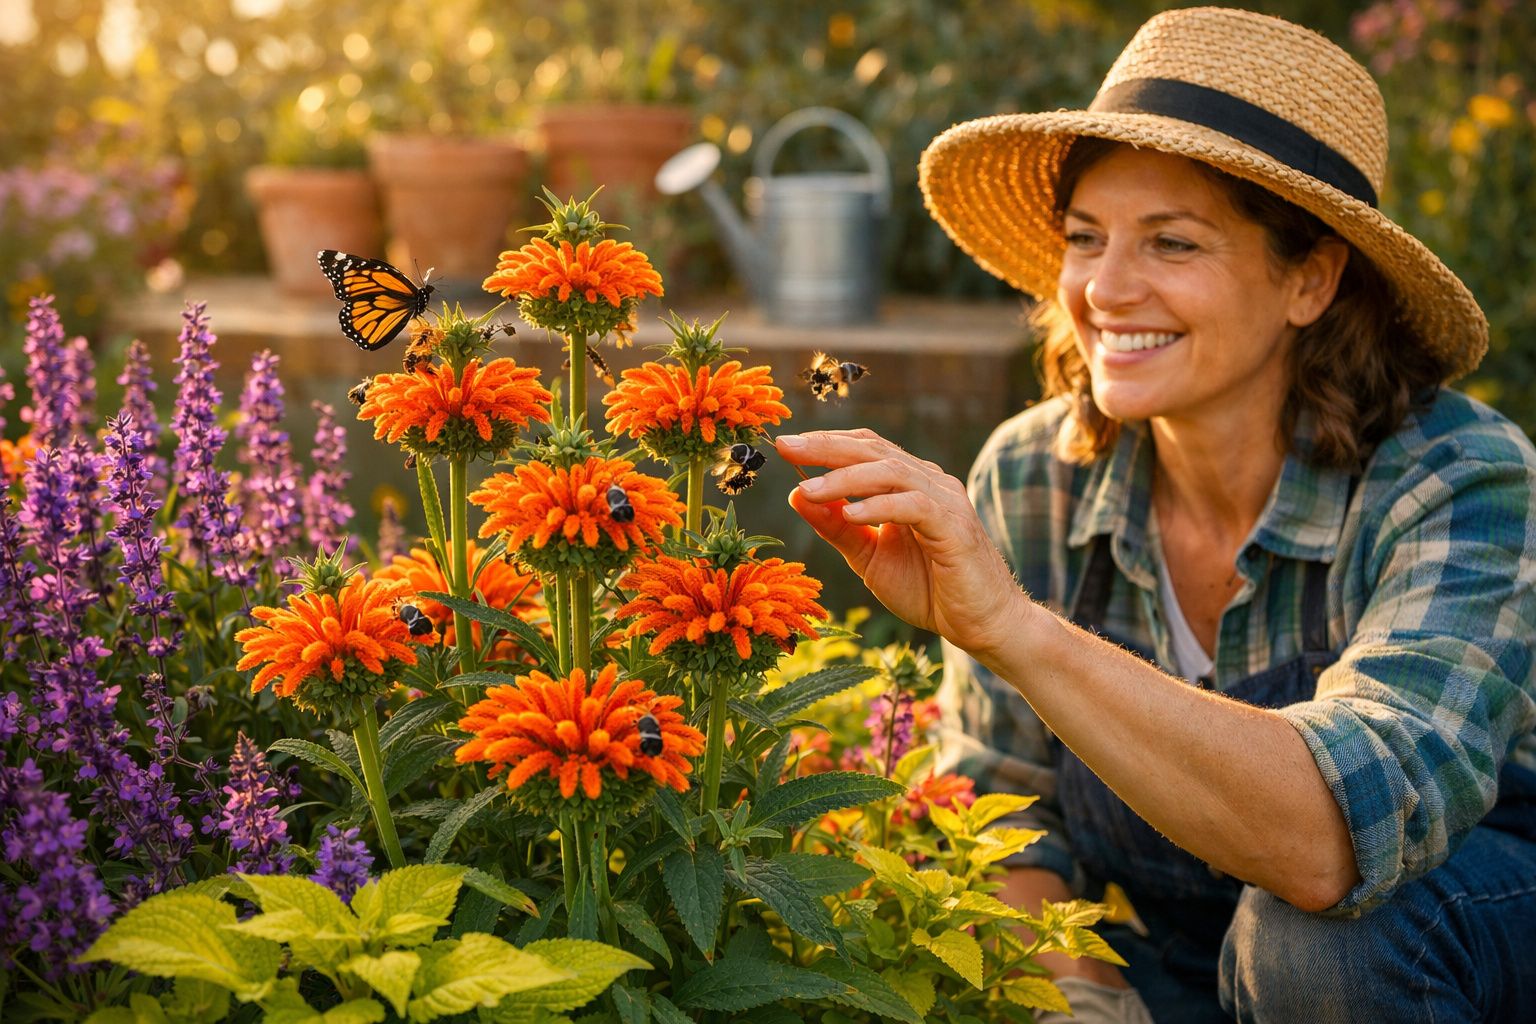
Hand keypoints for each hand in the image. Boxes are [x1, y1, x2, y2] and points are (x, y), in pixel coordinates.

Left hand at [776, 428, 1028, 659]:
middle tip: (787, 448)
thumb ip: (836, 528)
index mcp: (910, 485)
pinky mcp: (956, 528)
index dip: (826, 443)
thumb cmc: (930, 590)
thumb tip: (796, 494)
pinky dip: (880, 507)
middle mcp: (930, 483)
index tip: (785, 446)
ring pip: (892, 472)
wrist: (983, 625)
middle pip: (874, 450)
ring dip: (846, 479)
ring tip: (808, 489)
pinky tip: (850, 515)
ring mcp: (946, 501)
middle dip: (827, 448)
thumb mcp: (869, 557)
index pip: (865, 449)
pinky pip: (914, 506)